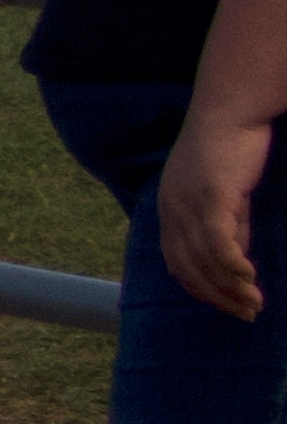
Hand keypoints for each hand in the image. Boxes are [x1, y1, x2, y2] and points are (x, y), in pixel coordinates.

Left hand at [161, 113, 270, 320]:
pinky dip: (232, 266)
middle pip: (188, 268)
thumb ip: (229, 226)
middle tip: (246, 314)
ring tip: (254, 304)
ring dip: (230, 287)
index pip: (177, 262)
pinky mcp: (210, 197)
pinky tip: (249, 278)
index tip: (225, 305)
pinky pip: (218, 242)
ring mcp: (188, 204)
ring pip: (205, 261)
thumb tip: (236, 260)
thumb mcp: (226, 194)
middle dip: (217, 296)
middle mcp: (171, 209)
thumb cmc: (230, 147)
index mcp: (168, 209)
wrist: (230, 109)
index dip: (201, 288)